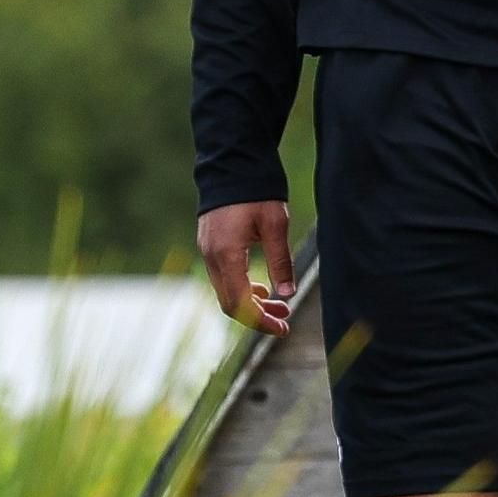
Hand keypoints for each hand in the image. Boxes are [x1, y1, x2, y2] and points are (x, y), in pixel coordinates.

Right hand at [195, 201, 296, 335]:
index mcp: (226, 255)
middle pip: (230, 303)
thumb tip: (288, 294)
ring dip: (252, 304)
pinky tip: (263, 291)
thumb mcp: (276, 225)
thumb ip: (281, 260)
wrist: (232, 167)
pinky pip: (224, 278)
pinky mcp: (212, 247)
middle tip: (285, 324)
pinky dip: (243, 289)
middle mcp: (211, 258)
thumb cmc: (257, 194)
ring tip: (281, 308)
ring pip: (227, 291)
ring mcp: (208, 253)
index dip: (260, 321)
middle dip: (257, 317)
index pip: (239, 302)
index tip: (283, 329)